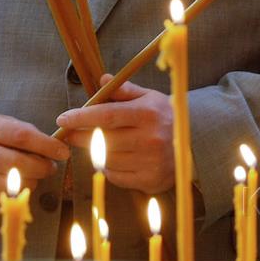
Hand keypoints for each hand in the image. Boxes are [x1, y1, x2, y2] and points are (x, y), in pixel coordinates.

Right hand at [0, 110, 68, 203]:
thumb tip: (50, 146)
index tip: (62, 151)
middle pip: (19, 164)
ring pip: (11, 186)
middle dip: (42, 167)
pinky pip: (0, 200)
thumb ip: (20, 131)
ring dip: (31, 183)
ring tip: (34, 175)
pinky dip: (14, 195)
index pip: (22, 137)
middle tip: (50, 167)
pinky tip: (16, 186)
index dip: (47, 146)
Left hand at [55, 74, 174, 193]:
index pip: (107, 115)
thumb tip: (102, 80)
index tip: (63, 119)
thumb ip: (124, 90)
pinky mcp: (149, 181)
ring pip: (106, 159)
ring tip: (94, 143)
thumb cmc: (166, 116)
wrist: (196, 144)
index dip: (81, 117)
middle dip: (81, 136)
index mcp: (147, 114)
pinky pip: (116, 176)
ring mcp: (150, 162)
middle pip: (102, 139)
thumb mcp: (149, 97)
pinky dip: (107, 168)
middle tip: (70, 133)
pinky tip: (110, 159)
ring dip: (93, 152)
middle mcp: (149, 139)